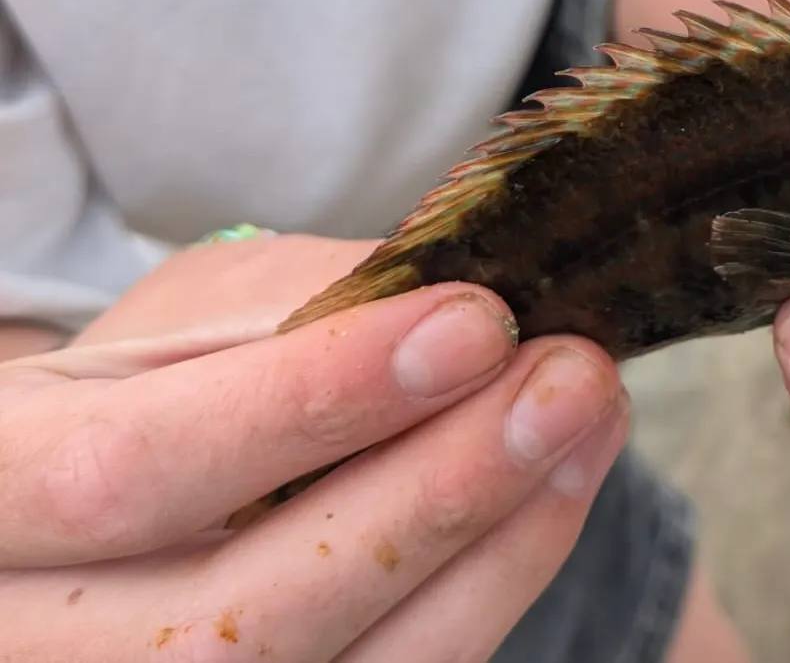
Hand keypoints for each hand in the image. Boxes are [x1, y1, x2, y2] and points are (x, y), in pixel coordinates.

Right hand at [1, 234, 627, 661]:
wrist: (97, 505)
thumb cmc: (140, 387)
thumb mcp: (171, 326)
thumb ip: (282, 312)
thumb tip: (440, 304)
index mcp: (0, 488)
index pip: (143, 465)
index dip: (315, 398)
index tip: (472, 321)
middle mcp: (45, 636)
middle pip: (243, 609)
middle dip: (432, 491)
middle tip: (569, 376)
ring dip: (492, 548)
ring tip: (587, 422)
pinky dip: (487, 595)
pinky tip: (551, 495)